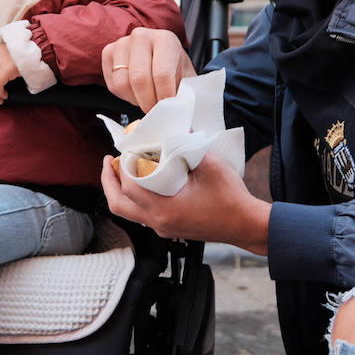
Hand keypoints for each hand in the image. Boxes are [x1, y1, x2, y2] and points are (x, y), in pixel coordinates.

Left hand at [100, 153, 268, 254]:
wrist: (246, 225)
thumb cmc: (231, 200)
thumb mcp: (210, 165)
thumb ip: (189, 144)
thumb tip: (175, 127)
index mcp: (164, 210)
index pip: (129, 188)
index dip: (122, 167)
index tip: (125, 150)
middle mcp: (159, 223)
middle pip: (118, 205)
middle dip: (109, 182)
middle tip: (108, 162)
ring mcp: (163, 228)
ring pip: (128, 211)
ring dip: (121, 190)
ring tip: (122, 169)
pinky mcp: (169, 227)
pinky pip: (142, 213)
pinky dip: (135, 197)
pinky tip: (142, 181)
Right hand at [102, 27, 195, 111]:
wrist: (162, 58)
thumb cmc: (174, 69)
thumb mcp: (186, 79)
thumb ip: (184, 95)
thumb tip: (180, 117)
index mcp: (165, 39)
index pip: (162, 73)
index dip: (164, 96)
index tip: (167, 107)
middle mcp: (141, 36)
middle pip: (139, 79)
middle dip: (148, 101)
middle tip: (154, 109)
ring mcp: (122, 43)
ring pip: (122, 83)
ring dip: (135, 99)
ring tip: (146, 98)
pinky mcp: (108, 52)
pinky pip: (112, 84)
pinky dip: (124, 95)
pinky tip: (135, 91)